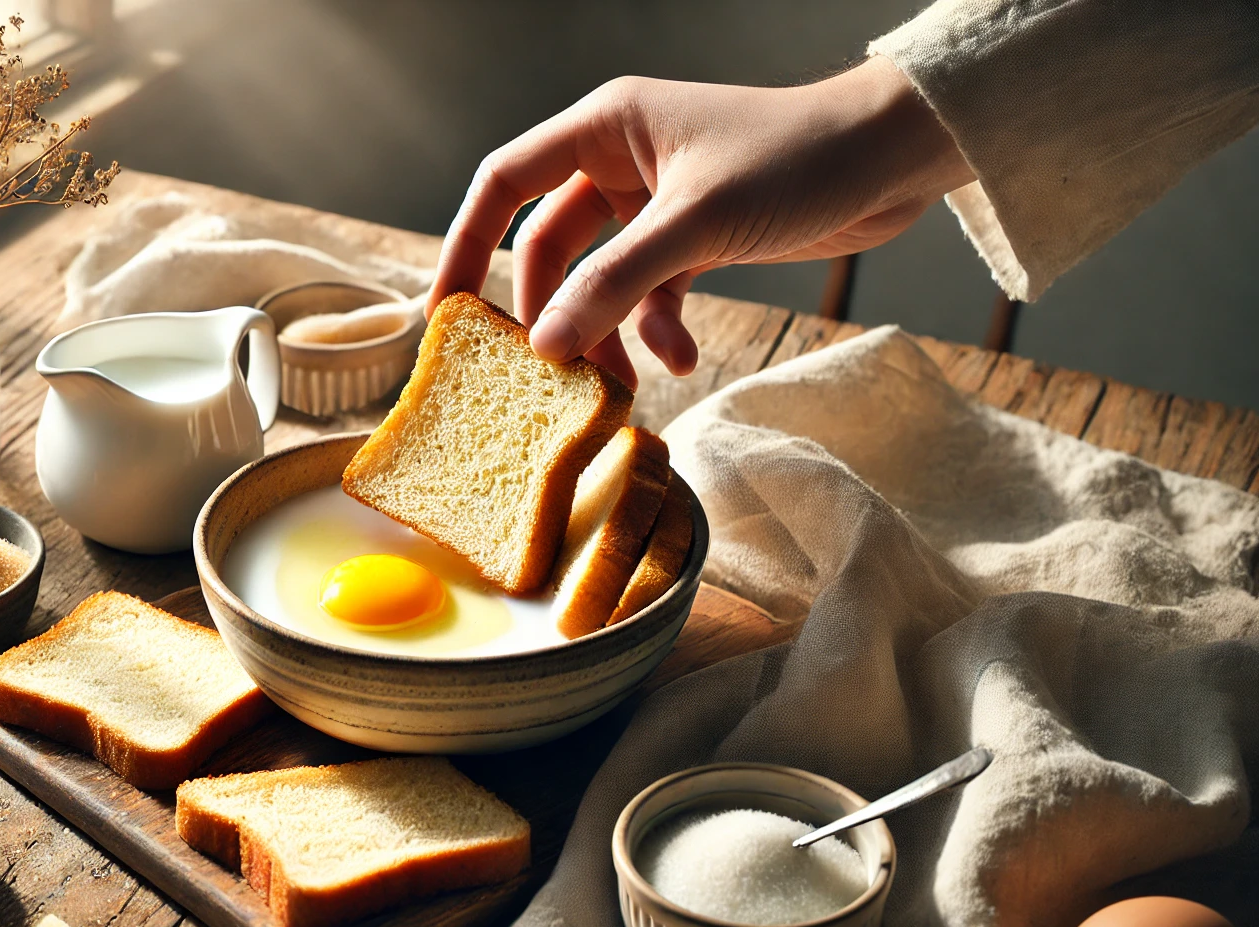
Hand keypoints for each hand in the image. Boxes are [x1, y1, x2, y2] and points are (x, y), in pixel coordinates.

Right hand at [429, 56, 974, 386]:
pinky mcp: (695, 238)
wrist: (895, 158)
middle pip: (548, 246)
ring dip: (605, 331)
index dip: (465, 246)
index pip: (503, 184)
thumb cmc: (797, 160)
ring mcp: (656, 203)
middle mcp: (620, 159)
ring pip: (599, 279)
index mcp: (604, 127)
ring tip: (617, 385)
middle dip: (551, 312)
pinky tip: (683, 358)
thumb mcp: (696, 225)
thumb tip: (546, 345)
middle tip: (545, 376)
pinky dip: (657, 329)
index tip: (445, 314)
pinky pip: (649, 293)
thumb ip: (614, 284)